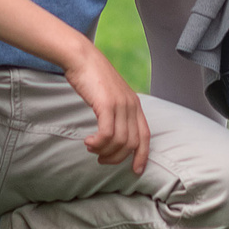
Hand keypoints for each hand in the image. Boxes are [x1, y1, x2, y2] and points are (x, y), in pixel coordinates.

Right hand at [63, 46, 149, 173]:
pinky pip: (107, 134)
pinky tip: (88, 142)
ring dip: (104, 151)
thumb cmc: (93, 77)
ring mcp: (121, 105)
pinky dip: (98, 143)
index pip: (145, 136)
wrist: (82, 58)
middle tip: (101, 159)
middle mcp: (132, 105)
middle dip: (117, 158)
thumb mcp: (111, 95)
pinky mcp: (107, 104)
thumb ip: (116, 111)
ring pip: (120, 142)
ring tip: (91, 148)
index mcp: (135, 104)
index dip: (142, 156)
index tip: (136, 171)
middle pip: (132, 143)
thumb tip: (112, 133)